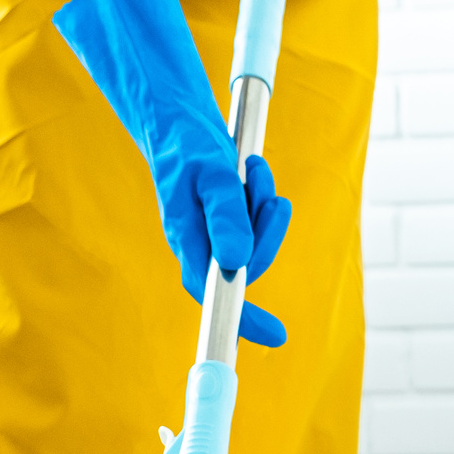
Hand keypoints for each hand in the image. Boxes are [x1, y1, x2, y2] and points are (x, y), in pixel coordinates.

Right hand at [55, 0, 294, 345]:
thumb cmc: (186, 143)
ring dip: (264, 205)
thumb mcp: (211, 174)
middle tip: (269, 197)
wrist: (176, 118)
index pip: (213, 292)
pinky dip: (262, 197)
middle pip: (248, 262)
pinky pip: (256, 221)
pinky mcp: (225, 221)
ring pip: (256, 239)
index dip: (243, 319)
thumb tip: (237, 262)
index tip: (276, 335)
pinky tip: (253, 171)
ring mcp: (212, 234)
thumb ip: (226, 215)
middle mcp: (199, 244)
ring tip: (252, 170)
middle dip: (267, 230)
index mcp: (187, 240)